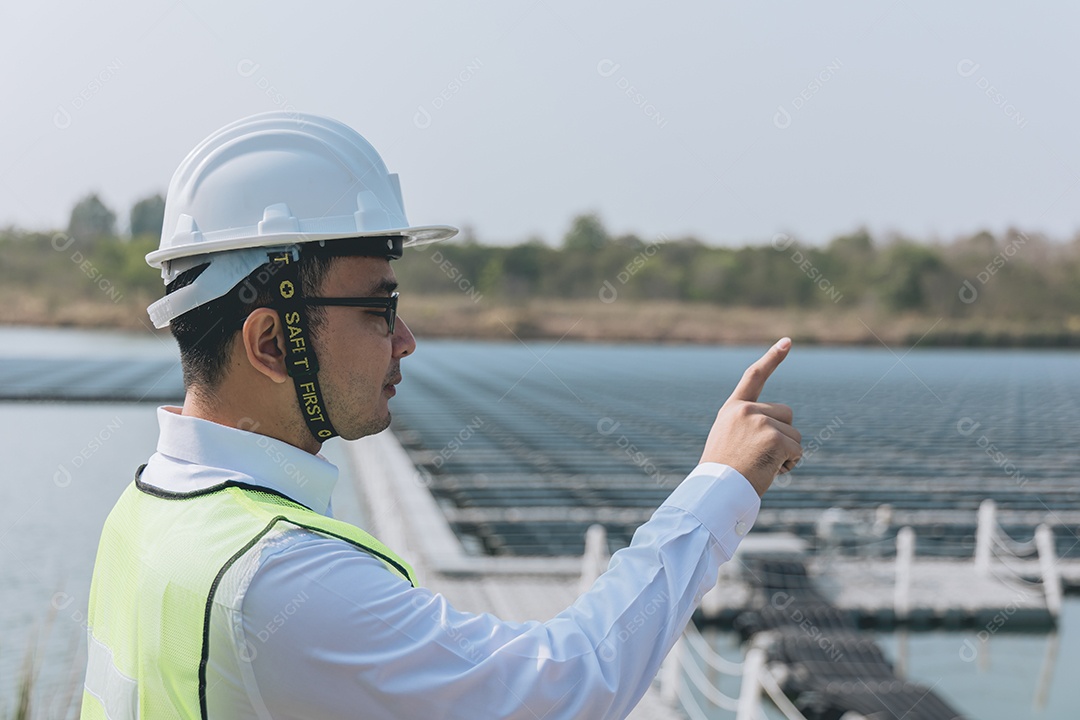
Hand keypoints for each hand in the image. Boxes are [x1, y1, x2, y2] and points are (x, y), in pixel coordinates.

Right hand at [699, 338, 800, 496]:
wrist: (716, 490)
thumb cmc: (723, 473)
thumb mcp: (730, 441)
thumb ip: (751, 427)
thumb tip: (785, 435)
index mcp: (733, 409)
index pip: (754, 376)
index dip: (772, 358)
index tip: (788, 341)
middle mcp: (746, 410)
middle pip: (786, 414)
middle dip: (783, 435)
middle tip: (761, 457)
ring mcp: (760, 421)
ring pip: (794, 433)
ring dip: (787, 452)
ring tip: (762, 465)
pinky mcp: (774, 437)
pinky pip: (797, 449)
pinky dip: (790, 463)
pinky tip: (770, 471)